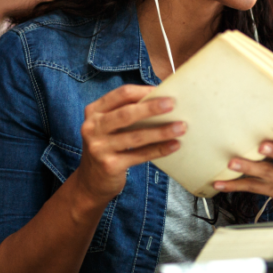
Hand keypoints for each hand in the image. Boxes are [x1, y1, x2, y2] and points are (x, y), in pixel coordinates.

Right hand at [74, 85, 184, 204]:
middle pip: (126, 114)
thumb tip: (162, 100)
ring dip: (161, 131)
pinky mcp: (109, 166)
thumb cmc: (108, 146)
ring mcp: (99, 148)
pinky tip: (174, 145)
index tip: (163, 90)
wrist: (91, 181)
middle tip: (173, 104)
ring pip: (136, 136)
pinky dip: (159, 150)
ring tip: (181, 127)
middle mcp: (92, 127)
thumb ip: (126, 112)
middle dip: (151, 108)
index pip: (121, 95)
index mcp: (94, 111)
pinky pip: (140, 155)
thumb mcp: (108, 126)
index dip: (143, 91)